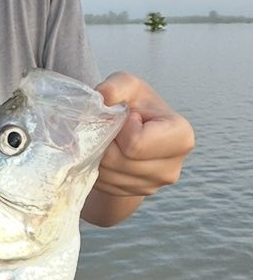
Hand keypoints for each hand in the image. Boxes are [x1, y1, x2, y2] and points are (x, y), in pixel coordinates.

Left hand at [94, 71, 194, 198]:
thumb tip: (103, 97)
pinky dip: (99, 170)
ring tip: (109, 141)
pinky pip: (106, 186)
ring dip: (99, 157)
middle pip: (119, 162)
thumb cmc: (135, 104)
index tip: (128, 117)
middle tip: (110, 130)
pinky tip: (107, 155)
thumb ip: (116, 85)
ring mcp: (156, 186)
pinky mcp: (138, 194)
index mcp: (181, 137)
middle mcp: (173, 167)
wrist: (134, 131)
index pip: (135, 144)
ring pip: (109, 176)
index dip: (120, 129)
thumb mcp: (127, 85)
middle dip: (105, 143)